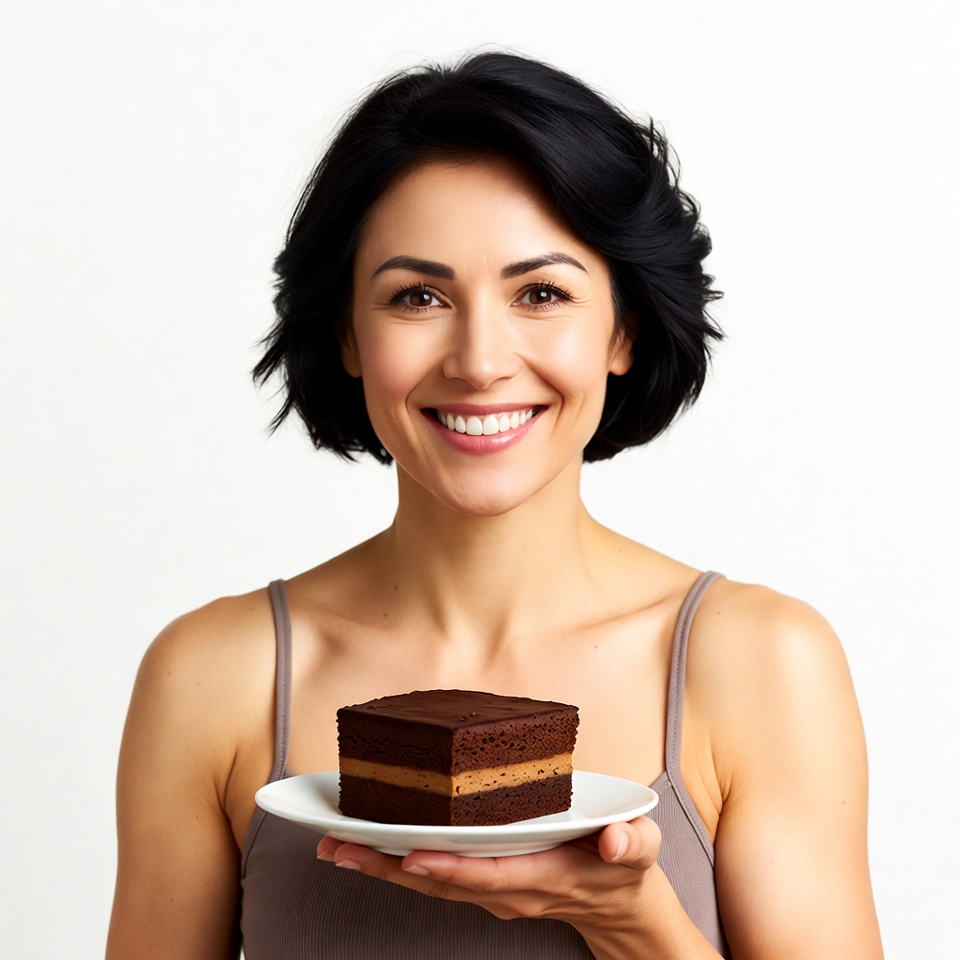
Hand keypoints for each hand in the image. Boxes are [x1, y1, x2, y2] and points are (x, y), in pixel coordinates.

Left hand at [316, 817, 662, 929]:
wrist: (622, 910)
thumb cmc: (626, 870)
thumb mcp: (641, 849)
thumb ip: (631, 842)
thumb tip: (616, 841)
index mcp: (544, 875)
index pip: (489, 873)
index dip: (449, 866)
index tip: (408, 854)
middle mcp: (509, 890)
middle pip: (442, 882)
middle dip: (388, 868)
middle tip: (337, 847)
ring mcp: (494, 892)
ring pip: (431, 883)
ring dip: (382, 867)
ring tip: (334, 846)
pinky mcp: (485, 886)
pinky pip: (437, 878)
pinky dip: (400, 864)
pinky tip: (371, 849)